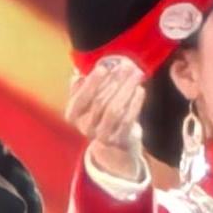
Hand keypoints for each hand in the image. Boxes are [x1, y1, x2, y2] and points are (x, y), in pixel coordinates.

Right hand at [66, 55, 149, 180]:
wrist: (114, 146)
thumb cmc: (100, 115)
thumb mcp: (88, 102)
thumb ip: (82, 88)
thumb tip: (78, 74)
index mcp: (73, 116)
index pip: (81, 98)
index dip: (92, 83)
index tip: (104, 68)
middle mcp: (85, 127)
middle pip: (100, 102)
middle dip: (114, 82)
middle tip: (126, 66)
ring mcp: (102, 136)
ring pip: (114, 110)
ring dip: (126, 90)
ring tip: (136, 75)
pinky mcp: (119, 140)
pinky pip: (128, 120)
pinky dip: (135, 104)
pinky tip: (140, 90)